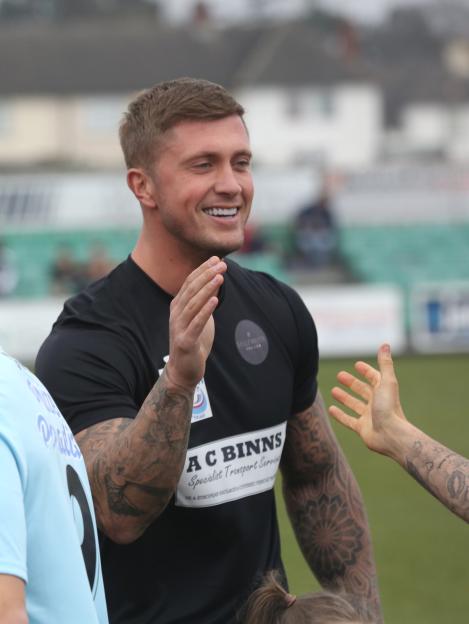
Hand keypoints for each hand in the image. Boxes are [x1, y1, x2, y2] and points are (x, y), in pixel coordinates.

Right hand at [165, 257, 225, 391]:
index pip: (190, 282)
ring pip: (193, 304)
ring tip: (219, 277)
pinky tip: (215, 300)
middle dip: (206, 275)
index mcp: (178, 305)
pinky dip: (205, 311)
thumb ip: (205, 299)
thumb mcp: (201, 316)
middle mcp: (176, 313)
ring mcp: (179, 327)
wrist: (183, 370)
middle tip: (221, 264)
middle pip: (191, 289)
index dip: (203, 269)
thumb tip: (216, 279)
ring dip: (207, 289)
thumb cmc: (193, 341)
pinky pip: (196, 323)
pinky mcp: (185, 341)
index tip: (217, 258)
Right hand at [329, 344, 407, 455]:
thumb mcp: (386, 382)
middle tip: (339, 375)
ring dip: (344, 397)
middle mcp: (377, 403)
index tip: (356, 364)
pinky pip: (349, 420)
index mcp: (384, 391)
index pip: (374, 378)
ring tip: (333, 390)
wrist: (391, 435)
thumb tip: (385, 343)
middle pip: (363, 390)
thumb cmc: (389, 407)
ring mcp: (369, 417)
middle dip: (351, 383)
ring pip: (355, 405)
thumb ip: (385, 363)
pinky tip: (331, 409)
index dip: (366, 371)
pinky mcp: (362, 428)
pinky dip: (340, 415)